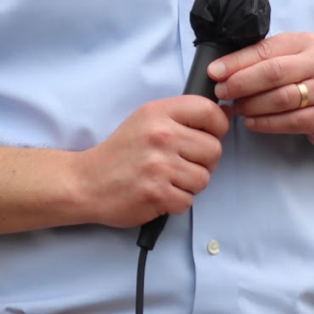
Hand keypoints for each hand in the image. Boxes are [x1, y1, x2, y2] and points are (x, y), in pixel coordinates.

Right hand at [70, 96, 227, 228]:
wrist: (87, 182)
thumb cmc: (119, 153)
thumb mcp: (146, 120)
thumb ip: (184, 116)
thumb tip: (226, 112)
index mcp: (158, 113)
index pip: (209, 112)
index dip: (217, 126)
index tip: (208, 135)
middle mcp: (160, 136)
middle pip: (214, 150)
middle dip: (203, 161)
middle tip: (182, 164)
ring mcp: (159, 166)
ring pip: (204, 179)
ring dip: (189, 184)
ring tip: (167, 179)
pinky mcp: (157, 193)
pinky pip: (188, 201)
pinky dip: (176, 201)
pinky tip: (159, 192)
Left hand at [210, 32, 313, 148]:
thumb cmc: (306, 80)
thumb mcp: (290, 60)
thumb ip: (262, 59)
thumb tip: (221, 69)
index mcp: (305, 42)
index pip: (265, 49)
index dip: (236, 62)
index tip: (214, 72)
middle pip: (272, 72)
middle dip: (241, 83)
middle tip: (222, 91)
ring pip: (280, 98)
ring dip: (252, 104)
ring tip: (237, 108)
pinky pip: (290, 121)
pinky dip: (265, 123)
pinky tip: (250, 123)